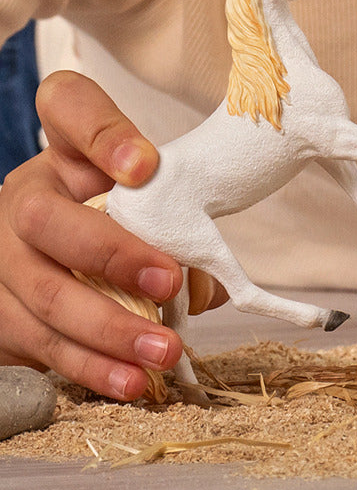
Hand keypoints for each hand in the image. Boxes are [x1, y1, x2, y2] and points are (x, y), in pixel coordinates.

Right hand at [0, 71, 190, 398]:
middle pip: (46, 222)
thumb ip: (176, 210)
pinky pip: (39, 347)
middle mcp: (20, 199)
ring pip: (40, 297)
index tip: (146, 163)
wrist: (65, 245)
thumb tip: (203, 275)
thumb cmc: (120, 211)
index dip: (103, 133)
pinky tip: (131, 382)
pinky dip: (90, 369)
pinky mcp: (0, 315)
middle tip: (170, 281)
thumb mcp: (145, 190)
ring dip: (106, 332)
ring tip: (162, 353)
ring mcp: (0, 261)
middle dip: (111, 256)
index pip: (69, 107)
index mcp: (63, 149)